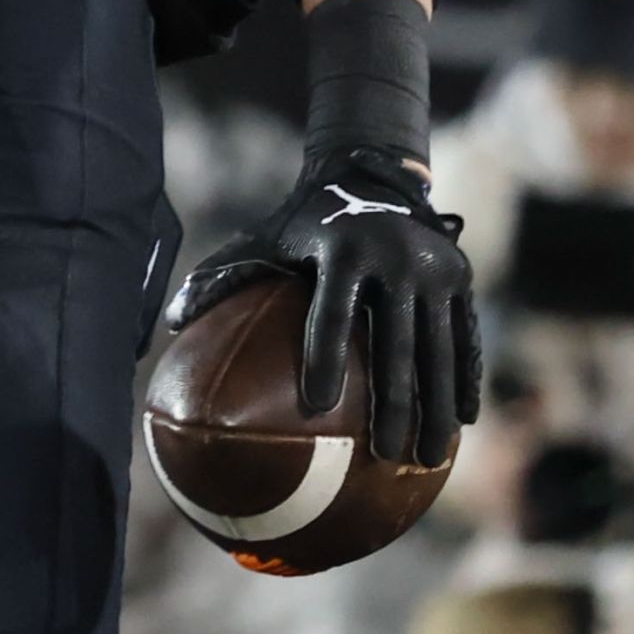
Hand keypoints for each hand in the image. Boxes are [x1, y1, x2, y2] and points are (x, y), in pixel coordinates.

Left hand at [164, 143, 479, 466]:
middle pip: (396, 344)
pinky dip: (464, 379)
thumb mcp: (264, 238)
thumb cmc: (303, 223)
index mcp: (342, 249)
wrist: (372, 174)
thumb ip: (222, 277)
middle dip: (393, 405)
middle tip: (383, 456)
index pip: (332, 312)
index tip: (318, 407)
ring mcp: (435, 267)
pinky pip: (465, 337)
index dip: (324, 357)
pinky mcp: (461, 276)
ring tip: (425, 460)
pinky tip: (461, 423)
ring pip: (438, 349)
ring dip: (435, 408)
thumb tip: (168, 325)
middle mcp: (395, 256)